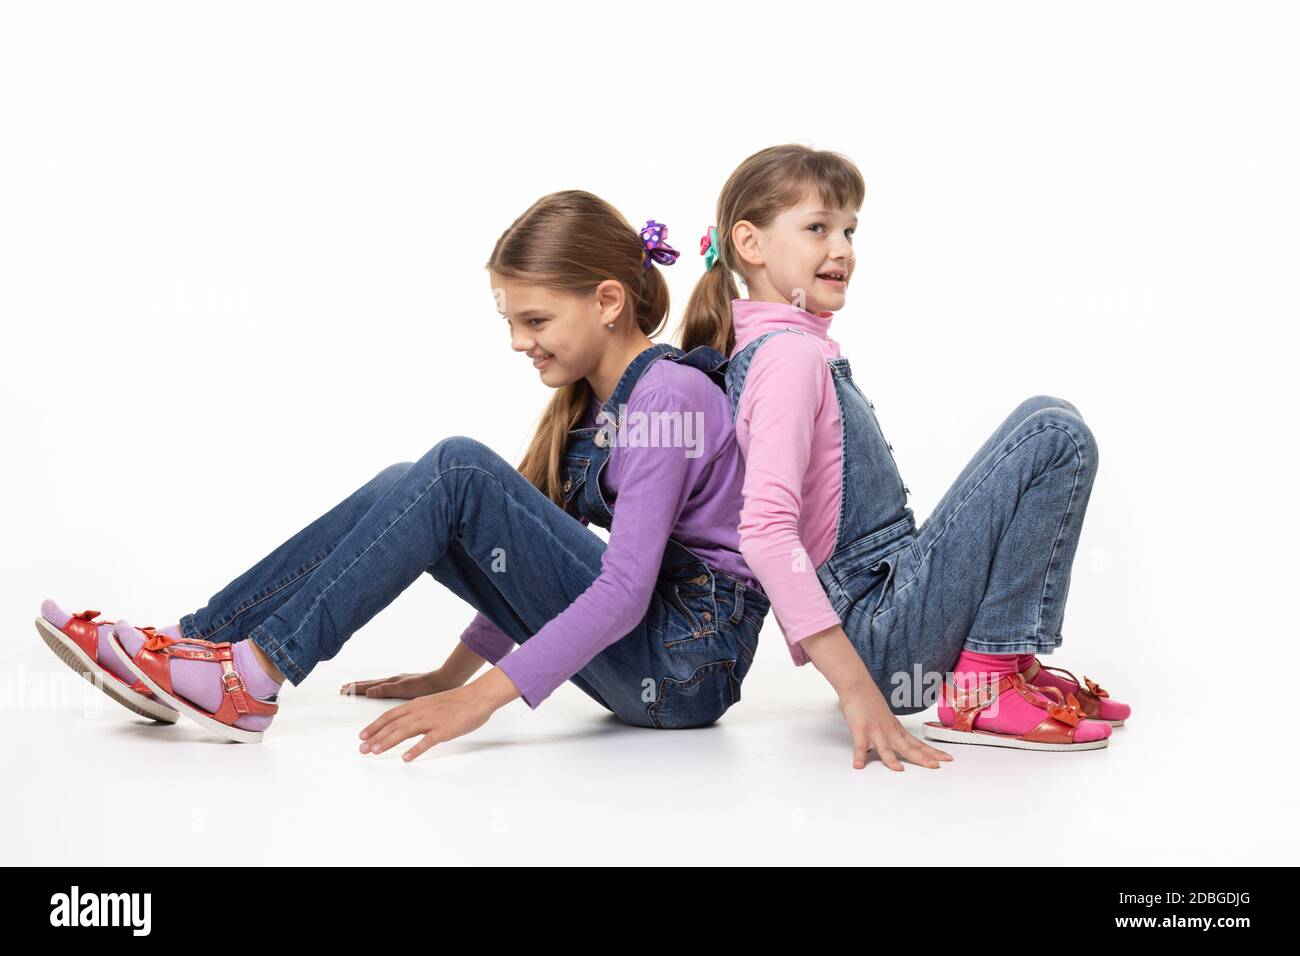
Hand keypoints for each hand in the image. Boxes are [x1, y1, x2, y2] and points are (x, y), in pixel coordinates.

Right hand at [340, 669, 461, 698]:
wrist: (444, 681)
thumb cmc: (426, 686)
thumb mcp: (404, 689)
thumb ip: (386, 690)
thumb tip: (368, 691)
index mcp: (391, 683)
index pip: (368, 686)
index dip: (355, 689)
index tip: (342, 690)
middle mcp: (394, 681)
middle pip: (370, 684)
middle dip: (356, 687)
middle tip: (343, 688)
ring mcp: (400, 682)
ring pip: (377, 684)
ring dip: (365, 687)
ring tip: (355, 688)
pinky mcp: (406, 685)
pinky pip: (386, 686)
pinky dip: (377, 688)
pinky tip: (379, 690)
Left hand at [357, 668, 519, 761]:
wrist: (479, 696)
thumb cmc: (459, 701)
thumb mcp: (433, 704)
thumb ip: (420, 714)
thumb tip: (408, 726)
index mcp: (417, 704)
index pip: (390, 715)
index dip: (375, 726)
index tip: (362, 735)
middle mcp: (421, 711)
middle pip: (393, 724)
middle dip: (375, 737)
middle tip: (362, 749)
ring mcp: (432, 720)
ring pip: (405, 731)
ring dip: (388, 741)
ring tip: (375, 752)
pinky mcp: (444, 730)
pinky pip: (427, 741)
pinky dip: (415, 749)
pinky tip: (406, 758)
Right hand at [840, 684, 953, 770]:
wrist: (858, 685)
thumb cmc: (870, 701)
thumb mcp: (886, 718)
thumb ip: (891, 732)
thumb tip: (895, 742)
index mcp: (897, 729)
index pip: (918, 743)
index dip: (932, 752)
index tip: (947, 758)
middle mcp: (890, 731)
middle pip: (908, 748)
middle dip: (922, 758)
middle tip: (935, 766)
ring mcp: (875, 730)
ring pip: (885, 748)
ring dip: (891, 760)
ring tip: (899, 770)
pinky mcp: (860, 730)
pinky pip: (859, 746)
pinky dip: (859, 756)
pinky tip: (858, 765)